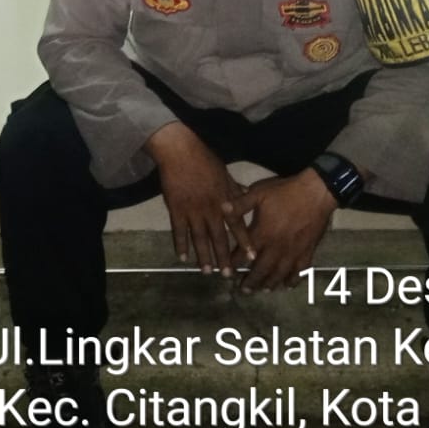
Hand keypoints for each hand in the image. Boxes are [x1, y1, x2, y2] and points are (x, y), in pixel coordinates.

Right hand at [147, 123, 255, 276]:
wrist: (180, 152)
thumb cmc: (204, 160)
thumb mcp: (225, 173)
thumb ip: (234, 189)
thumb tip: (247, 197)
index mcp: (224, 200)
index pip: (237, 224)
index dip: (244, 241)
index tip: (252, 256)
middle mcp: (211, 209)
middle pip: (219, 237)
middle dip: (224, 257)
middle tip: (227, 275)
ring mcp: (192, 211)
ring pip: (199, 238)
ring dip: (203, 256)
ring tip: (206, 272)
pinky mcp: (176, 209)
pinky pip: (178, 231)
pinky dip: (180, 245)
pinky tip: (182, 257)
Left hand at [223, 168, 335, 290]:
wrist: (316, 193)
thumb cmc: (285, 192)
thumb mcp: (258, 193)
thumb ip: (240, 204)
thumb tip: (221, 209)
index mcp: (262, 234)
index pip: (243, 254)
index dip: (234, 263)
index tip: (228, 271)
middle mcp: (276, 248)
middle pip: (261, 270)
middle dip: (251, 281)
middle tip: (244, 290)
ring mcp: (293, 252)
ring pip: (279, 274)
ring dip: (270, 284)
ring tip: (263, 290)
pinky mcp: (307, 252)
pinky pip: (299, 271)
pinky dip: (293, 280)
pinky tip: (288, 285)